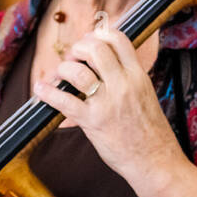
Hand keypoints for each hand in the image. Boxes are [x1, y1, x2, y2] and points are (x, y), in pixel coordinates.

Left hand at [33, 23, 196, 196]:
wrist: (156, 161)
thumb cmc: (151, 133)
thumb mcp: (146, 96)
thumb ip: (128, 79)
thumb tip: (107, 66)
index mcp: (138, 76)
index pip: (118, 39)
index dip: (99, 34)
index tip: (90, 40)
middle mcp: (123, 85)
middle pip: (95, 48)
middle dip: (79, 48)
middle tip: (73, 56)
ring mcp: (107, 103)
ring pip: (78, 71)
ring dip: (64, 69)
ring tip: (61, 74)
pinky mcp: (93, 122)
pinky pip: (64, 101)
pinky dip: (48, 92)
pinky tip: (41, 89)